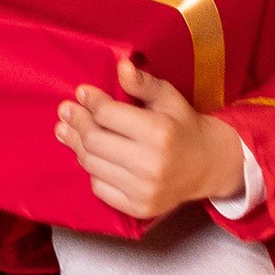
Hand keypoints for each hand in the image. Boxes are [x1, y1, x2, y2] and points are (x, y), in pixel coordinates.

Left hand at [56, 54, 247, 222]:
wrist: (208, 166)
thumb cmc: (184, 126)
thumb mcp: (168, 97)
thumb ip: (142, 83)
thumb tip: (121, 66)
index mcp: (158, 133)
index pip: (107, 115)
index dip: (90, 101)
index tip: (81, 92)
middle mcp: (150, 164)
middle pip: (94, 140)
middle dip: (76, 122)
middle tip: (65, 111)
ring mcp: (143, 190)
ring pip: (91, 164)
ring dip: (77, 144)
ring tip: (68, 130)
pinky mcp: (138, 208)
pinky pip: (99, 188)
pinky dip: (92, 170)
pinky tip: (91, 156)